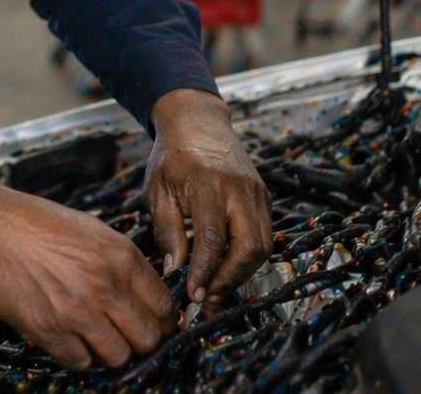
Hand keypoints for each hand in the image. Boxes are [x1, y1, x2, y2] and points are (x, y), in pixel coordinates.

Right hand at [0, 175, 176, 369]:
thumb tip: (150, 298)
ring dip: (113, 352)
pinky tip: (74, 339)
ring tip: (100, 339)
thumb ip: (126, 265)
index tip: (157, 325)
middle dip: (145, 342)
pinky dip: (81, 356)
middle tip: (132, 338)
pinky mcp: (49, 330)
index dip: (165, 321)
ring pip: (118, 357)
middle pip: (149, 338)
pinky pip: (81, 362)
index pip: (164, 306)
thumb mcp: (96, 232)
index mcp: (121, 257)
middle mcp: (105, 286)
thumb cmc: (43, 226)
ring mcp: (77, 312)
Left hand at [145, 88, 271, 306]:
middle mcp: (239, 189)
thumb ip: (167, 231)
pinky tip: (226, 268)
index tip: (193, 294)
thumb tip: (176, 271)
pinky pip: (263, 235)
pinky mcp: (264, 197)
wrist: (197, 122)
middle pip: (249, 246)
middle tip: (208, 298)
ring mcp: (256, 192)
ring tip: (216, 288)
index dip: (205, 272)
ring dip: (241, 273)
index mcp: (208, 184)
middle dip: (230, 279)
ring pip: (263, 245)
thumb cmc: (171, 156)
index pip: (212, 238)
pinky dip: (247, 257)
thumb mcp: (157, 191)